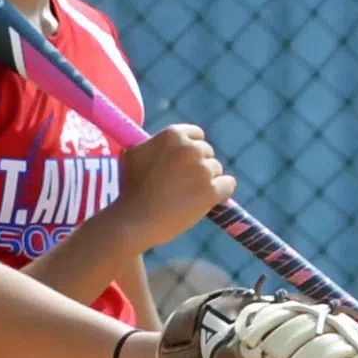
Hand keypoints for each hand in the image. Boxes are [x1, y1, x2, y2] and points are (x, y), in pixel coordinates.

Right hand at [115, 125, 236, 246]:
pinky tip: (208, 200)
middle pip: (207, 153)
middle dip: (198, 167)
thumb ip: (151, 143)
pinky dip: (221, 192)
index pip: (196, 135)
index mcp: (172, 135)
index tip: (184, 164)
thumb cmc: (129, 191)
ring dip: (206, 182)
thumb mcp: (132, 155)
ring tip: (186, 197)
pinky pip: (228, 184)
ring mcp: (202, 169)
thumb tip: (156, 140)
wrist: (133, 222)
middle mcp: (190, 148)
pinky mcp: (211, 191)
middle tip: (182, 185)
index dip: (191, 151)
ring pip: (216, 170)